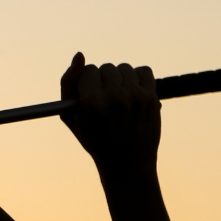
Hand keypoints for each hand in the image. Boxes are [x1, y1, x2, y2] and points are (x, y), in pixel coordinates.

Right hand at [60, 52, 160, 175]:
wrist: (127, 164)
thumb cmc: (95, 139)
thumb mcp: (71, 117)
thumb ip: (68, 84)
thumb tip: (79, 55)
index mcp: (91, 102)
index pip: (88, 70)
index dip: (88, 83)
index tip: (91, 97)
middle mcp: (114, 97)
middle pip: (106, 67)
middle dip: (104, 81)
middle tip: (106, 99)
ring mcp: (135, 97)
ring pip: (124, 68)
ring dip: (121, 79)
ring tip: (120, 98)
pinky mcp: (152, 99)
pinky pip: (144, 71)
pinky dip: (138, 79)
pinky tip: (134, 93)